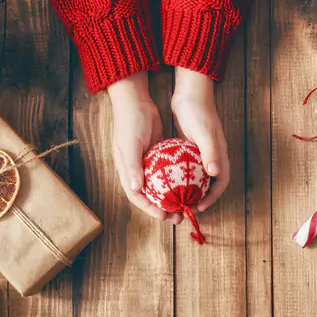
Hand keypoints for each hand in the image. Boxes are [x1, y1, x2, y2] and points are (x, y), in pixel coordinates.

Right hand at [108, 73, 180, 222]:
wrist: (135, 101)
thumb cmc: (130, 122)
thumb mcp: (131, 144)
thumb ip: (132, 166)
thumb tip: (136, 189)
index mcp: (126, 171)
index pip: (137, 197)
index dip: (150, 209)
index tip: (165, 215)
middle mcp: (135, 170)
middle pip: (149, 195)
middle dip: (163, 207)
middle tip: (179, 216)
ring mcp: (146, 162)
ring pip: (159, 185)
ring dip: (171, 196)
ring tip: (186, 204)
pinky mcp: (157, 155)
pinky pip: (166, 172)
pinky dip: (175, 180)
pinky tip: (189, 184)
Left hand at [171, 68, 229, 211]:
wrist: (190, 92)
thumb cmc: (198, 111)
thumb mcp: (203, 133)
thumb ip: (210, 153)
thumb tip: (215, 174)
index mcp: (220, 154)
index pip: (221, 183)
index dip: (212, 197)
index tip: (199, 207)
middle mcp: (213, 156)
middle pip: (210, 183)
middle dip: (201, 198)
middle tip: (186, 207)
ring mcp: (202, 152)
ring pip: (198, 177)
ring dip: (190, 189)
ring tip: (177, 198)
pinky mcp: (191, 147)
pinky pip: (188, 167)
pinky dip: (181, 177)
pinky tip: (168, 181)